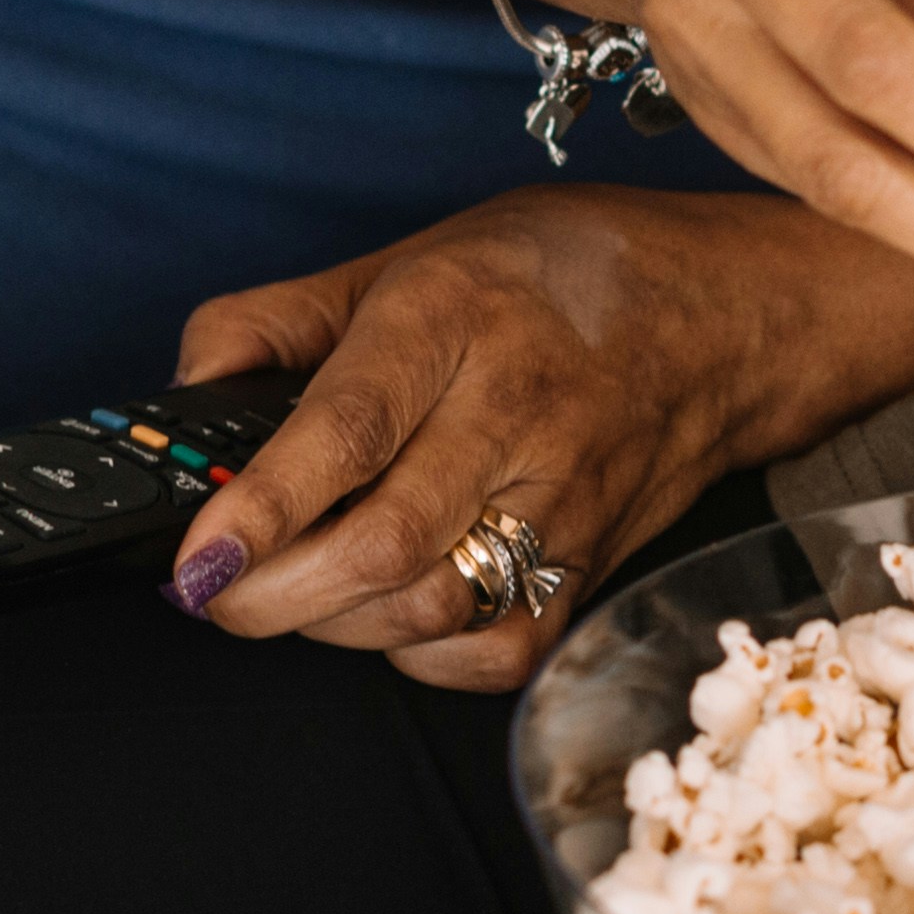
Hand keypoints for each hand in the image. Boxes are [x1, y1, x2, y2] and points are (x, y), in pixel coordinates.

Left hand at [152, 189, 866, 691]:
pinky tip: (388, 613)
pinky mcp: (593, 568)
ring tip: (293, 594)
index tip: (196, 559)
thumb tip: (187, 392)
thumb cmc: (556, 276)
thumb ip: (279, 322)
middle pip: (383, 544)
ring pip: (429, 609)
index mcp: (456, 316)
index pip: (348, 430)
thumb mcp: (406, 257)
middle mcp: (516, 411)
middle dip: (272, 595)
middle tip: (216, 595)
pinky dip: (418, 656)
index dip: (261, 509)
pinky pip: (492, 652)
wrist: (726, 315)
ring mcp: (565, 500)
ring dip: (333, 624)